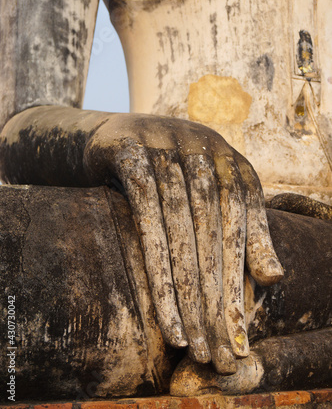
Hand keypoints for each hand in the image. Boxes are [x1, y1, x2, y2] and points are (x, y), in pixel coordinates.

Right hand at [83, 113, 283, 372]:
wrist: (112, 136)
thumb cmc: (165, 176)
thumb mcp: (205, 198)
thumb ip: (241, 231)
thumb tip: (276, 278)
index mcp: (231, 161)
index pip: (245, 224)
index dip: (244, 279)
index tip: (240, 333)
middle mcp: (205, 148)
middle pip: (216, 231)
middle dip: (217, 295)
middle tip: (217, 352)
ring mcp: (167, 146)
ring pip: (183, 228)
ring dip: (188, 290)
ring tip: (192, 344)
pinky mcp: (131, 152)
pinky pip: (147, 215)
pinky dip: (157, 266)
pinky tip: (164, 309)